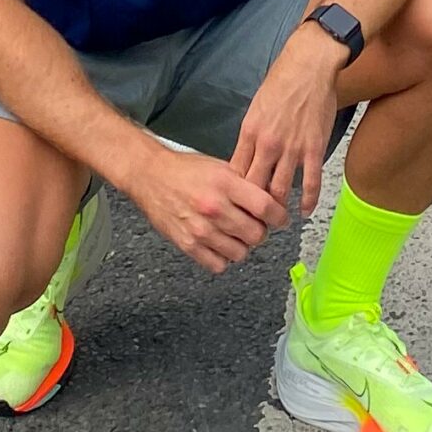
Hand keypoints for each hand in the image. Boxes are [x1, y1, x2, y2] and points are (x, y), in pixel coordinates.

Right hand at [124, 138, 286, 273]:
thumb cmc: (186, 170)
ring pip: (240, 253)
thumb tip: (271, 199)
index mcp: (225, 184)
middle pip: (256, 234)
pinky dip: (223, 257)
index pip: (265, 208)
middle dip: (261, 231)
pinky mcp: (188, 245)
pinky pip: (219, 264)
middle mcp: (214, 208)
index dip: (279, 216)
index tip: (280, 218)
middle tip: (255, 225)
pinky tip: (220, 243)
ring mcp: (201, 229)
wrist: (151, 175)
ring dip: (242, 245)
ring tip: (235, 233)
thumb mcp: (221, 167)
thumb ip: (245, 183)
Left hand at [230, 25, 343, 214]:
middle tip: (254, 220)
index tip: (235, 205)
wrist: (308, 66)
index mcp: (249, 133)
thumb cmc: (281, 83)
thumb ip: (250, 136)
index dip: (234, 194)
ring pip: (280, 191)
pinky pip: (311, 183)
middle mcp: (268, 144)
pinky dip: (308, 201)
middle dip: (252, 208)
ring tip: (277, 220)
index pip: (236, 174)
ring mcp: (291, 149)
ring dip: (278, 209)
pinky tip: (305, 211)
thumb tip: (244, 160)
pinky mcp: (313, 149)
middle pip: (254, 188)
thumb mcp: (256, 109)